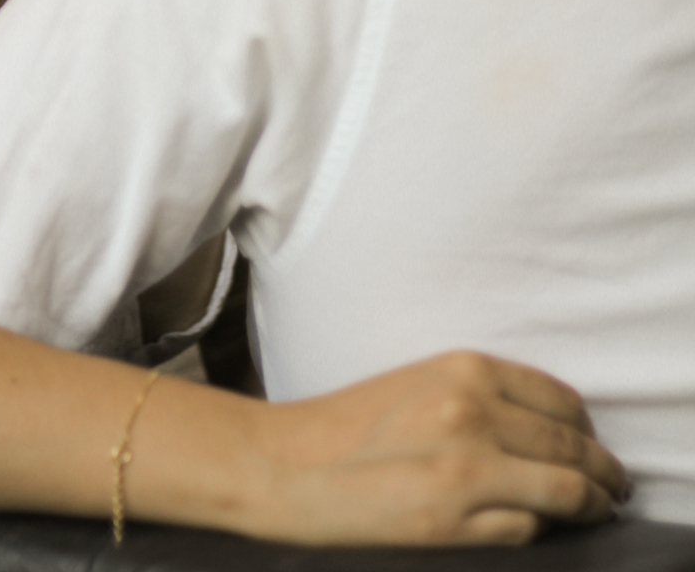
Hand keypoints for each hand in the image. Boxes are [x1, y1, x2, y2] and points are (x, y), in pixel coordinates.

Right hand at [247, 351, 628, 546]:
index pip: (563, 402)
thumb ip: (481, 396)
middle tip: (611, 486)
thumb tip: (546, 430)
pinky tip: (539, 528)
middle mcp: (474, 413)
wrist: (289, 463)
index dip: (586, 429)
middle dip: (602, 471)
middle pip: (572, 448)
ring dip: (590, 504)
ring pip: (565, 492)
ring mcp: (467, 472)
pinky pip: (527, 530)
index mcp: (465, 370)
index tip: (592, 445)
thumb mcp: (422, 383)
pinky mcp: (454, 524)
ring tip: (596, 510)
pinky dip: (542, 531)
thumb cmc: (350, 423)